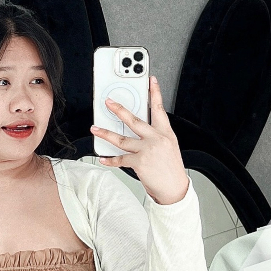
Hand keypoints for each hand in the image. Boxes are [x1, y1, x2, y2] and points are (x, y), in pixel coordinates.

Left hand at [90, 76, 189, 204]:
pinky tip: (103, 158)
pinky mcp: (139, 162)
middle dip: (119, 109)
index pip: (159, 109)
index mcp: (165, 133)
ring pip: (121, 139)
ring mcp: (147, 150)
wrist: (175, 189)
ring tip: (95, 129)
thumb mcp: (169, 147)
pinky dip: (110, 160)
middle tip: (108, 102)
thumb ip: (155, 136)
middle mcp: (156, 139)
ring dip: (106, 133)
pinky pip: (120, 159)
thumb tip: (138, 130)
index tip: (150, 81)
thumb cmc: (171, 169)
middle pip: (134, 120)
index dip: (155, 93)